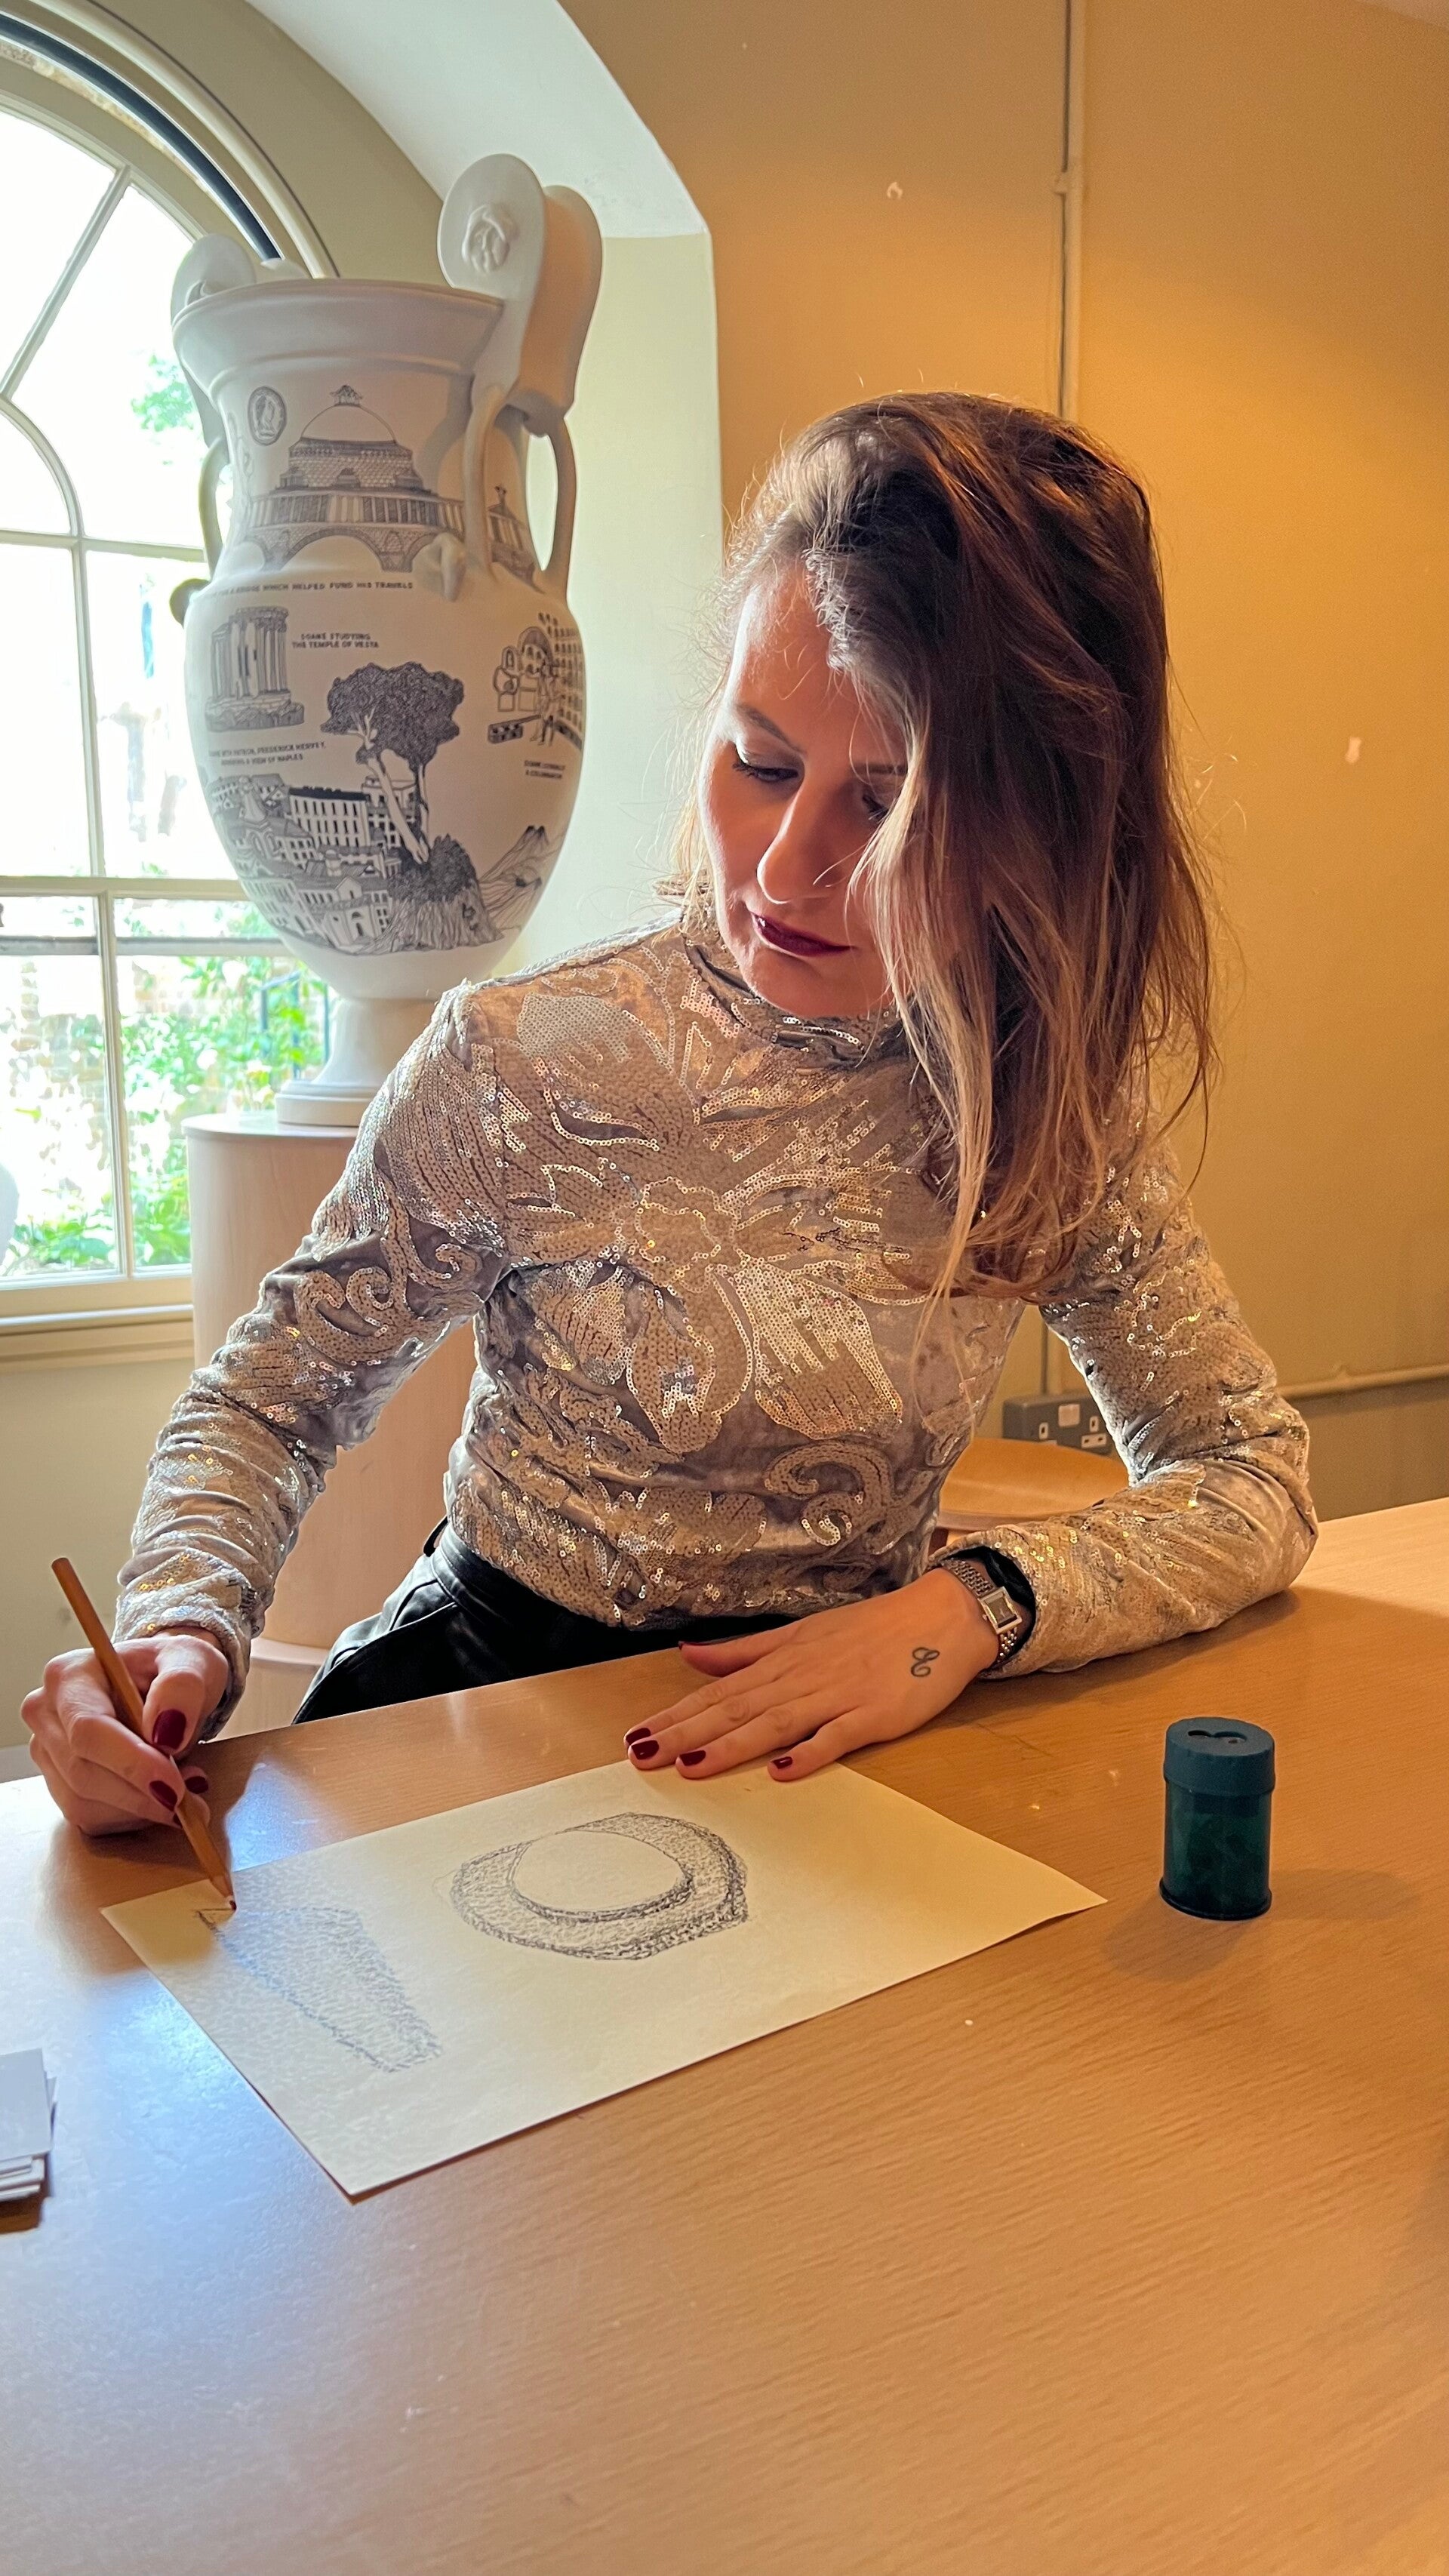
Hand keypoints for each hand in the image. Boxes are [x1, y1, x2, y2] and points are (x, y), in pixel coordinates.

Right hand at [22, 1629, 229, 1836]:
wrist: (165, 1687)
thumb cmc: (173, 1669)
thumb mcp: (193, 1661)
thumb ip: (183, 1686)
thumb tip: (167, 1731)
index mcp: (69, 1676)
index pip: (88, 1730)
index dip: (131, 1764)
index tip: (174, 1788)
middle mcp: (46, 1714)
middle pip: (82, 1773)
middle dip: (140, 1794)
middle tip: (190, 1799)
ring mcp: (47, 1752)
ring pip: (83, 1803)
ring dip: (138, 1809)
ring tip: (181, 1790)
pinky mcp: (58, 1783)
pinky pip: (90, 1818)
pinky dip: (130, 1817)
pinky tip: (157, 1796)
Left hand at [624, 1570, 999, 1783]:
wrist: (942, 1617)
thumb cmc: (870, 1629)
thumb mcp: (800, 1634)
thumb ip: (744, 1651)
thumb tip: (689, 1653)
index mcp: (783, 1661)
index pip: (718, 1691)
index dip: (676, 1714)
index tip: (635, 1735)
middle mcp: (802, 1678)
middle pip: (735, 1709)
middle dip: (686, 1733)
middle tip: (641, 1755)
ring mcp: (838, 1696)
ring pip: (774, 1723)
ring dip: (730, 1745)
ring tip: (689, 1767)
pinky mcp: (874, 1715)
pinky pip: (837, 1737)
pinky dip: (809, 1753)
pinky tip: (781, 1770)